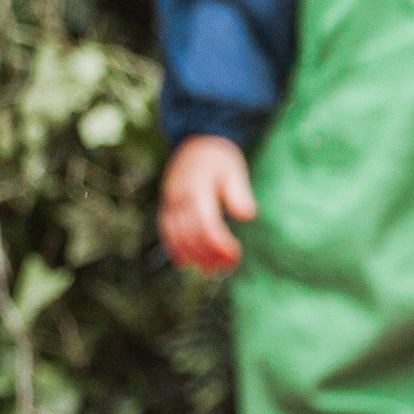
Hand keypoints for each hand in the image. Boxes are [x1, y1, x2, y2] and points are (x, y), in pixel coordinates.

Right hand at [160, 135, 257, 274]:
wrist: (197, 142)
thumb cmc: (220, 158)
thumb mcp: (234, 169)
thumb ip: (239, 192)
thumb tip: (247, 216)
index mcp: (197, 187)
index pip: (206, 224)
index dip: (219, 244)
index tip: (235, 254)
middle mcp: (179, 196)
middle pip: (191, 234)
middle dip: (209, 255)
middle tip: (229, 267)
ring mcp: (170, 201)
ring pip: (176, 236)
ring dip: (194, 257)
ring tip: (212, 271)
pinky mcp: (167, 205)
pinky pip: (166, 230)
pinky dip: (174, 248)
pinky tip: (185, 264)